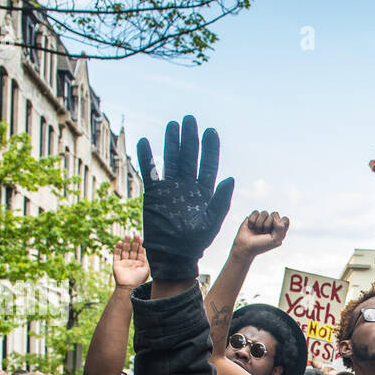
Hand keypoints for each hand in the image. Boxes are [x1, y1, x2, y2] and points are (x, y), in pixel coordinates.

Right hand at [112, 234, 150, 287]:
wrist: (128, 287)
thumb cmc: (139, 279)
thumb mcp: (147, 269)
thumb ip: (148, 260)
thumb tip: (153, 251)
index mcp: (139, 263)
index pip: (140, 251)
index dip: (140, 244)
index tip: (141, 237)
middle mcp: (132, 262)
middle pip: (132, 249)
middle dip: (133, 241)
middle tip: (135, 233)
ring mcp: (124, 263)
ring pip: (125, 250)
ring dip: (126, 242)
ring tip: (127, 235)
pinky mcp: (116, 264)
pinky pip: (116, 255)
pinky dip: (117, 248)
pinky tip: (119, 242)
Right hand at [136, 115, 234, 280]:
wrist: (173, 255)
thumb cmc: (196, 242)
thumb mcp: (212, 221)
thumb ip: (221, 200)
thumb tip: (230, 178)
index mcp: (204, 191)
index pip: (208, 164)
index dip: (210, 148)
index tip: (211, 132)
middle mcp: (187, 186)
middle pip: (189, 156)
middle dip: (190, 138)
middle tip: (190, 119)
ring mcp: (170, 187)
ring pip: (170, 159)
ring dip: (172, 142)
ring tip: (173, 125)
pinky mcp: (154, 193)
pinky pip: (149, 171)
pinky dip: (146, 157)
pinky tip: (144, 142)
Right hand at [233, 210, 288, 257]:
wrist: (245, 246)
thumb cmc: (261, 245)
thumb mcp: (275, 240)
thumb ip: (280, 228)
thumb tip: (275, 215)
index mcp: (279, 230)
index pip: (285, 220)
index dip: (280, 223)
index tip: (274, 230)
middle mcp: (272, 224)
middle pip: (275, 214)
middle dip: (268, 225)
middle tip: (263, 233)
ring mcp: (263, 220)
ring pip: (265, 213)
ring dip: (259, 223)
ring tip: (257, 231)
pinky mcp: (254, 217)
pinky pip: (256, 212)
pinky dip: (252, 221)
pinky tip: (251, 227)